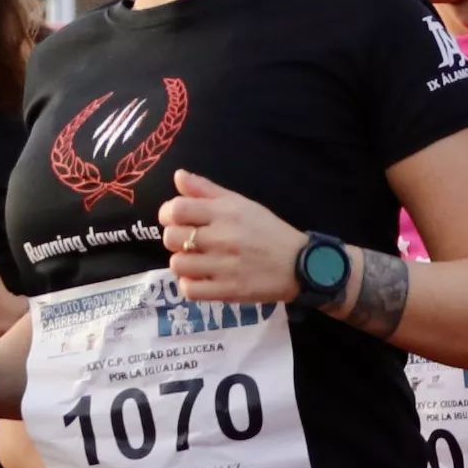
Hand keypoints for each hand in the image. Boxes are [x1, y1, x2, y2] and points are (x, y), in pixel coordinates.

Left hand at [154, 171, 306, 305]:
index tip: (176, 219)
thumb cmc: (268, 231)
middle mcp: (222, 238)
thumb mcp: (241, 204)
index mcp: (226, 213)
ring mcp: (224, 267)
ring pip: (177, 265)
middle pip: (171, 238)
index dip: (168, 214)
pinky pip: (189, 289)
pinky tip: (201, 278)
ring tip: (197, 261)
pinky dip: (190, 285)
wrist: (300, 264)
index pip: (177, 210)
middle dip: (175, 239)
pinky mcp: (227, 291)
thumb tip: (178, 176)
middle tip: (190, 242)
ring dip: (183, 263)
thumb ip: (207, 190)